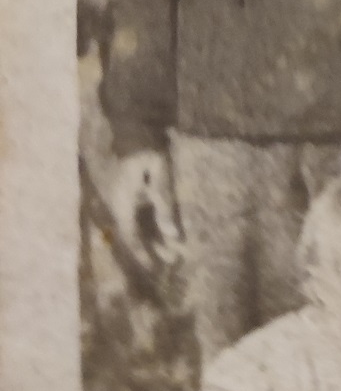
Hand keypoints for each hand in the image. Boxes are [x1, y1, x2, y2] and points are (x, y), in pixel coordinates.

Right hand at [109, 150, 181, 265]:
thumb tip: (172, 234)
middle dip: (153, 249)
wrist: (133, 121)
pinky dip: (152, 224)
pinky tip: (166, 229)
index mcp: (122, 202)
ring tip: (174, 250)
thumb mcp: (160, 171)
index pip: (131, 237)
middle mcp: (117, 203)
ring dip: (153, 237)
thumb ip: (164, 202)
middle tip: (174, 261)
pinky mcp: (128, 191)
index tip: (157, 269)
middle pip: (135, 234)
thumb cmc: (148, 144)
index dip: (144, 255)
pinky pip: (138, 214)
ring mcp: (121, 197)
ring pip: (137, 225)